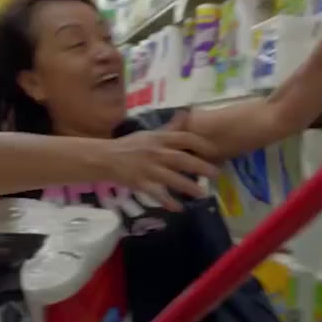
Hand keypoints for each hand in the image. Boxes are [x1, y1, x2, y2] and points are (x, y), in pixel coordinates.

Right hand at [103, 111, 219, 210]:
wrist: (105, 157)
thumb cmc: (130, 145)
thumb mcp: (150, 133)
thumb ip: (170, 128)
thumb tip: (186, 113)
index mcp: (159, 138)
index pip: (185, 138)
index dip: (201, 144)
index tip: (215, 152)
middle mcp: (156, 152)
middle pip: (181, 159)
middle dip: (200, 167)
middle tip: (216, 175)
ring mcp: (148, 168)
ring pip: (171, 178)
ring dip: (188, 186)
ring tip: (203, 194)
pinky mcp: (140, 183)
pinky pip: (156, 193)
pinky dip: (167, 201)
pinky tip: (178, 208)